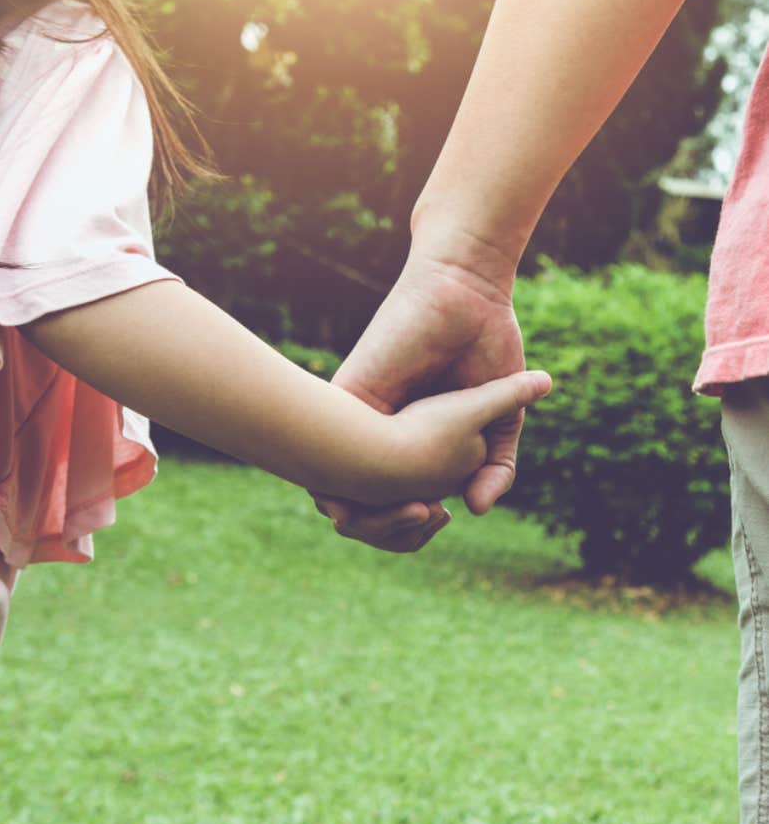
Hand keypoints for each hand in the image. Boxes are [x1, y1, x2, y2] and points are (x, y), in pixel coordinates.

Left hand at [315, 226, 525, 550]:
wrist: (470, 294)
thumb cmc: (489, 350)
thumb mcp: (500, 420)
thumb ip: (496, 466)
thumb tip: (477, 510)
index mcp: (414, 443)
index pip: (397, 504)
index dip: (411, 528)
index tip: (440, 517)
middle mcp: (382, 433)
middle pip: (362, 506)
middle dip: (388, 529)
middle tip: (429, 516)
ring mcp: (362, 415)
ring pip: (338, 488)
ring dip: (370, 515)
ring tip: (418, 508)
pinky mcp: (349, 392)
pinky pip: (324, 447)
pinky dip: (342, 483)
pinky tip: (376, 487)